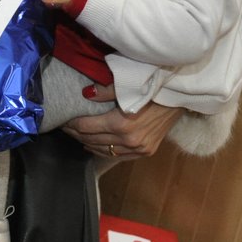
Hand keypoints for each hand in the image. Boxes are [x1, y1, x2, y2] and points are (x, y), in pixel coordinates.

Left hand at [61, 99, 182, 159]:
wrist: (179, 97)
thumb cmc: (152, 87)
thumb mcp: (128, 85)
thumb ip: (104, 90)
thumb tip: (84, 94)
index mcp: (121, 123)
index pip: (86, 127)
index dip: (71, 124)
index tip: (62, 120)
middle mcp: (129, 140)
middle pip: (92, 140)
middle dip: (76, 134)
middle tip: (65, 128)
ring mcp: (138, 149)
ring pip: (103, 150)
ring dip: (87, 143)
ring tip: (76, 136)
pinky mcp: (146, 152)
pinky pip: (118, 156)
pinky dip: (103, 151)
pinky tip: (94, 146)